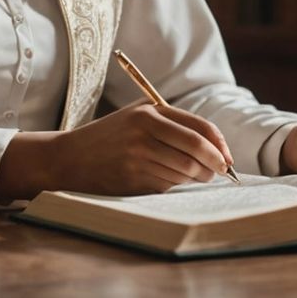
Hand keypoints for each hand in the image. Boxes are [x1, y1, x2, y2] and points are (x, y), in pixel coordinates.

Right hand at [0, 101, 234, 202]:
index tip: (226, 157)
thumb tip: (215, 144)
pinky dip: (175, 185)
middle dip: (214, 165)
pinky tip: (168, 180)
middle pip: (196, 150)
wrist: (69, 157)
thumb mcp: (136, 116)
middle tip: (220, 172)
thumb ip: (171, 123)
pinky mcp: (132, 178)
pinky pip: (167, 184)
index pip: (198, 128)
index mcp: (149, 112)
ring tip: (195, 176)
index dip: (219, 145)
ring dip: (196, 177)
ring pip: (184, 171)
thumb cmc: (110, 137)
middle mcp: (144, 131)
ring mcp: (138, 156)